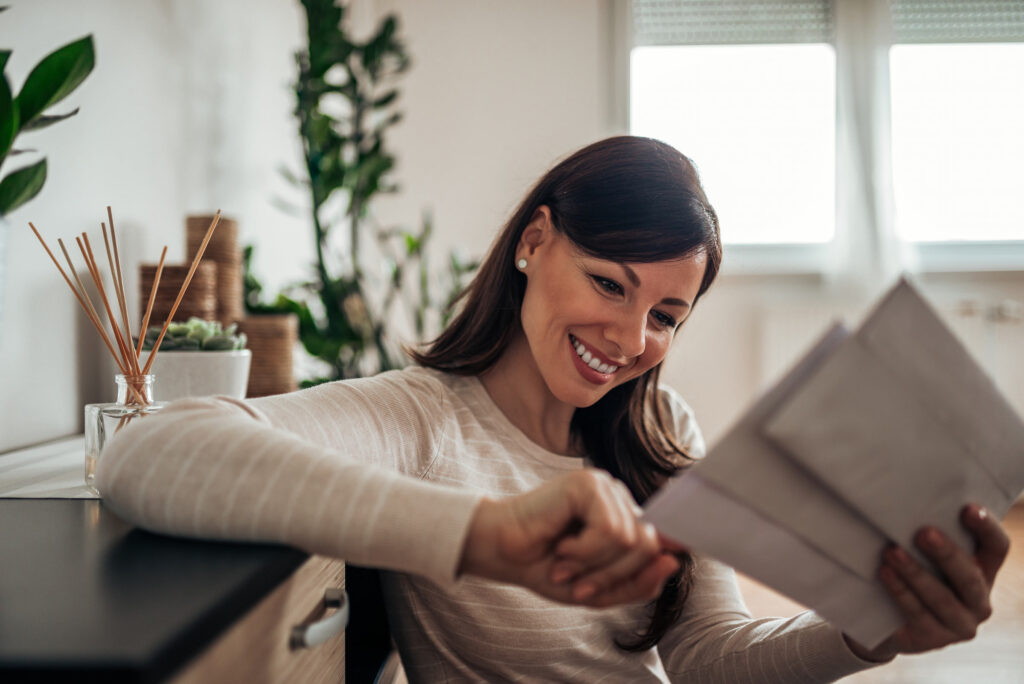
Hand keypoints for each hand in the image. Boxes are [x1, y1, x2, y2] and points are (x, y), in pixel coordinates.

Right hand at [458, 469, 682, 606]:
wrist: (501, 553)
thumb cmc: (544, 567)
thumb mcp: (598, 590)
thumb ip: (639, 583)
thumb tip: (674, 562)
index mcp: (624, 519)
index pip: (663, 539)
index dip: (665, 555)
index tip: (660, 563)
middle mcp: (619, 500)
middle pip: (648, 545)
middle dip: (613, 575)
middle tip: (579, 584)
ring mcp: (604, 488)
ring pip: (629, 540)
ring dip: (594, 565)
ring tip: (564, 564)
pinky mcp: (587, 483)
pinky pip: (609, 529)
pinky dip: (584, 550)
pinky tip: (561, 546)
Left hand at [845, 503, 1010, 661]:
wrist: (886, 620)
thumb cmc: (910, 573)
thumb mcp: (924, 554)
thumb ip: (928, 535)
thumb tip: (907, 499)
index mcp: (983, 572)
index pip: (997, 548)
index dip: (987, 528)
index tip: (968, 508)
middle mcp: (979, 600)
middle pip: (969, 576)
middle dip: (946, 553)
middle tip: (922, 532)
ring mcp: (960, 624)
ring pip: (942, 598)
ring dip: (916, 573)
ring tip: (892, 552)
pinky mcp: (934, 640)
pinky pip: (918, 614)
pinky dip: (900, 592)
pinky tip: (885, 573)